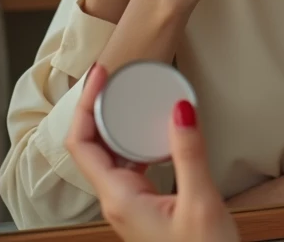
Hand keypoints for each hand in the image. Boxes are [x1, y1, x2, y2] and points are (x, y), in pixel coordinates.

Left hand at [66, 64, 238, 241]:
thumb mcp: (201, 201)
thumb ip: (189, 153)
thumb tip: (180, 108)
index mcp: (120, 198)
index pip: (82, 144)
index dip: (86, 105)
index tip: (100, 75)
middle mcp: (117, 201)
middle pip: (91, 146)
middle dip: (98, 107)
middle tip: (114, 76)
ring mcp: (130, 206)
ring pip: (110, 156)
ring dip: (115, 124)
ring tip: (130, 96)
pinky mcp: (145, 207)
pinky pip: (130, 166)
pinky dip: (135, 141)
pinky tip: (155, 132)